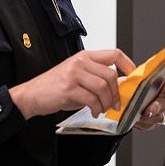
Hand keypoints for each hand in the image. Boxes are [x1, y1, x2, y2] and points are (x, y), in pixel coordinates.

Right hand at [9, 49, 135, 118]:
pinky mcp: (69, 88)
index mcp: (85, 56)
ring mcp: (74, 74)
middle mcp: (80, 62)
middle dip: (116, 92)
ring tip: (103, 109)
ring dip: (106, 102)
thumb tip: (119, 85)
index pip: (114, 54)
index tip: (132, 76)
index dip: (128, 64)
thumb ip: (96, 76)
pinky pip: (91, 99)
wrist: (32, 95)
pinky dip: (96, 108)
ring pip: (102, 87)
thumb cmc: (55, 86)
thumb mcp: (78, 75)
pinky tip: (94, 111)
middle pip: (111, 74)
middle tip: (115, 103)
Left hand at [132, 80, 164, 130]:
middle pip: (163, 105)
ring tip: (136, 115)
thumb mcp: (135, 79)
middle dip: (155, 109)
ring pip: (157, 118)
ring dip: (146, 117)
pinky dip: (141, 123)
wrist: (128, 96)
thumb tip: (131, 80)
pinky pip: (149, 125)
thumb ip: (137, 79)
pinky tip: (135, 119)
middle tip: (147, 111)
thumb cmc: (134, 85)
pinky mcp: (154, 123)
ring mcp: (161, 112)